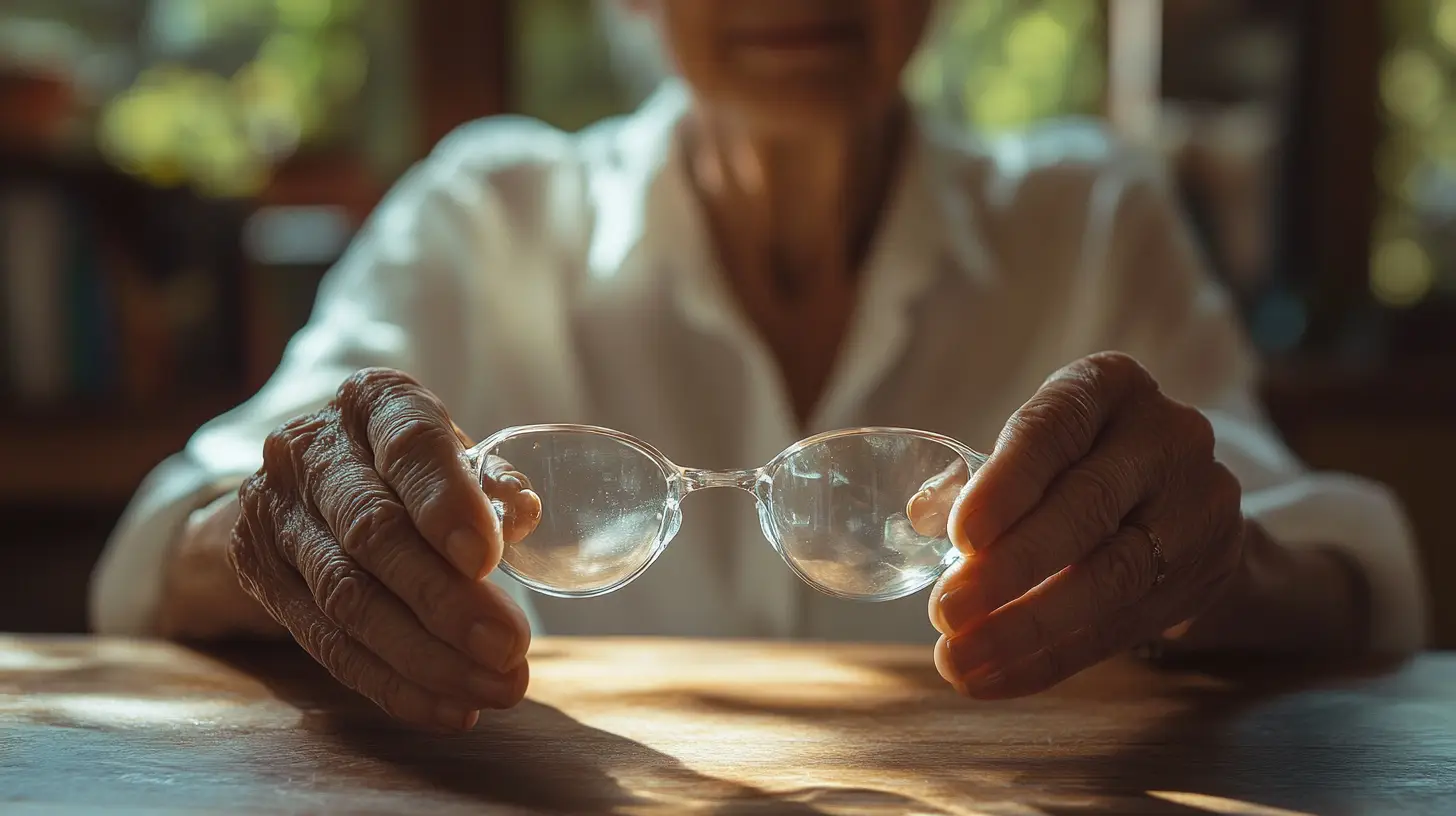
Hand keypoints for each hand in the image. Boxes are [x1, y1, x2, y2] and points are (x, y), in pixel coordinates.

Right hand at [230, 368, 541, 728]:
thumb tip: (523, 514)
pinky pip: (327, 643)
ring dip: (427, 655)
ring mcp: (274, 514)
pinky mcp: (259, 576)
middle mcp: (310, 450)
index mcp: (373, 401)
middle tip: (510, 646)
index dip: (447, 501)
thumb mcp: (448, 456)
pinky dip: (392, 682)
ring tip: (494, 688)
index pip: (409, 444)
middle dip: (445, 599)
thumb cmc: (401, 467)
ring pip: (348, 597)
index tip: (487, 557)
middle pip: (374, 532)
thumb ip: (487, 483)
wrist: (296, 488)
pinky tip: (447, 708)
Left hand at [915, 352, 1245, 697]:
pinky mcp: (1203, 574)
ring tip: (959, 659)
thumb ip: (977, 477)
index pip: (1055, 429)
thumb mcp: (1036, 448)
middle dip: (1009, 567)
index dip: (1006, 483)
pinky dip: (1049, 659)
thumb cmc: (1078, 462)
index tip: (960, 536)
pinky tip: (994, 679)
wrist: (1184, 500)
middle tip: (946, 611)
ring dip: (1025, 628)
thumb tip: (923, 514)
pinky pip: (1119, 627)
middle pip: (1086, 507)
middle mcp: (1166, 436)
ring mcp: (1198, 506)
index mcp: (1109, 386)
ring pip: (1110, 578)